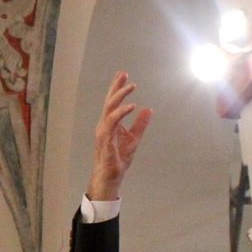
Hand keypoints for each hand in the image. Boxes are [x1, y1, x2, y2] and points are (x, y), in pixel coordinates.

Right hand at [87, 72, 152, 200]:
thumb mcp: (134, 139)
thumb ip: (140, 124)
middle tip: (124, 74)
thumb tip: (147, 109)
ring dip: (120, 96)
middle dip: (116, 87)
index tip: (122, 75)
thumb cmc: (117, 160)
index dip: (116, 88)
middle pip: (109, 102)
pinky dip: (121, 113)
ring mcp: (103, 132)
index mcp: (109, 124)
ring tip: (131, 86)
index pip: (112, 103)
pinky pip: (112, 122)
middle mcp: (104, 125)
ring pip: (110, 109)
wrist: (109, 177)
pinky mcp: (106, 139)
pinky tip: (131, 106)